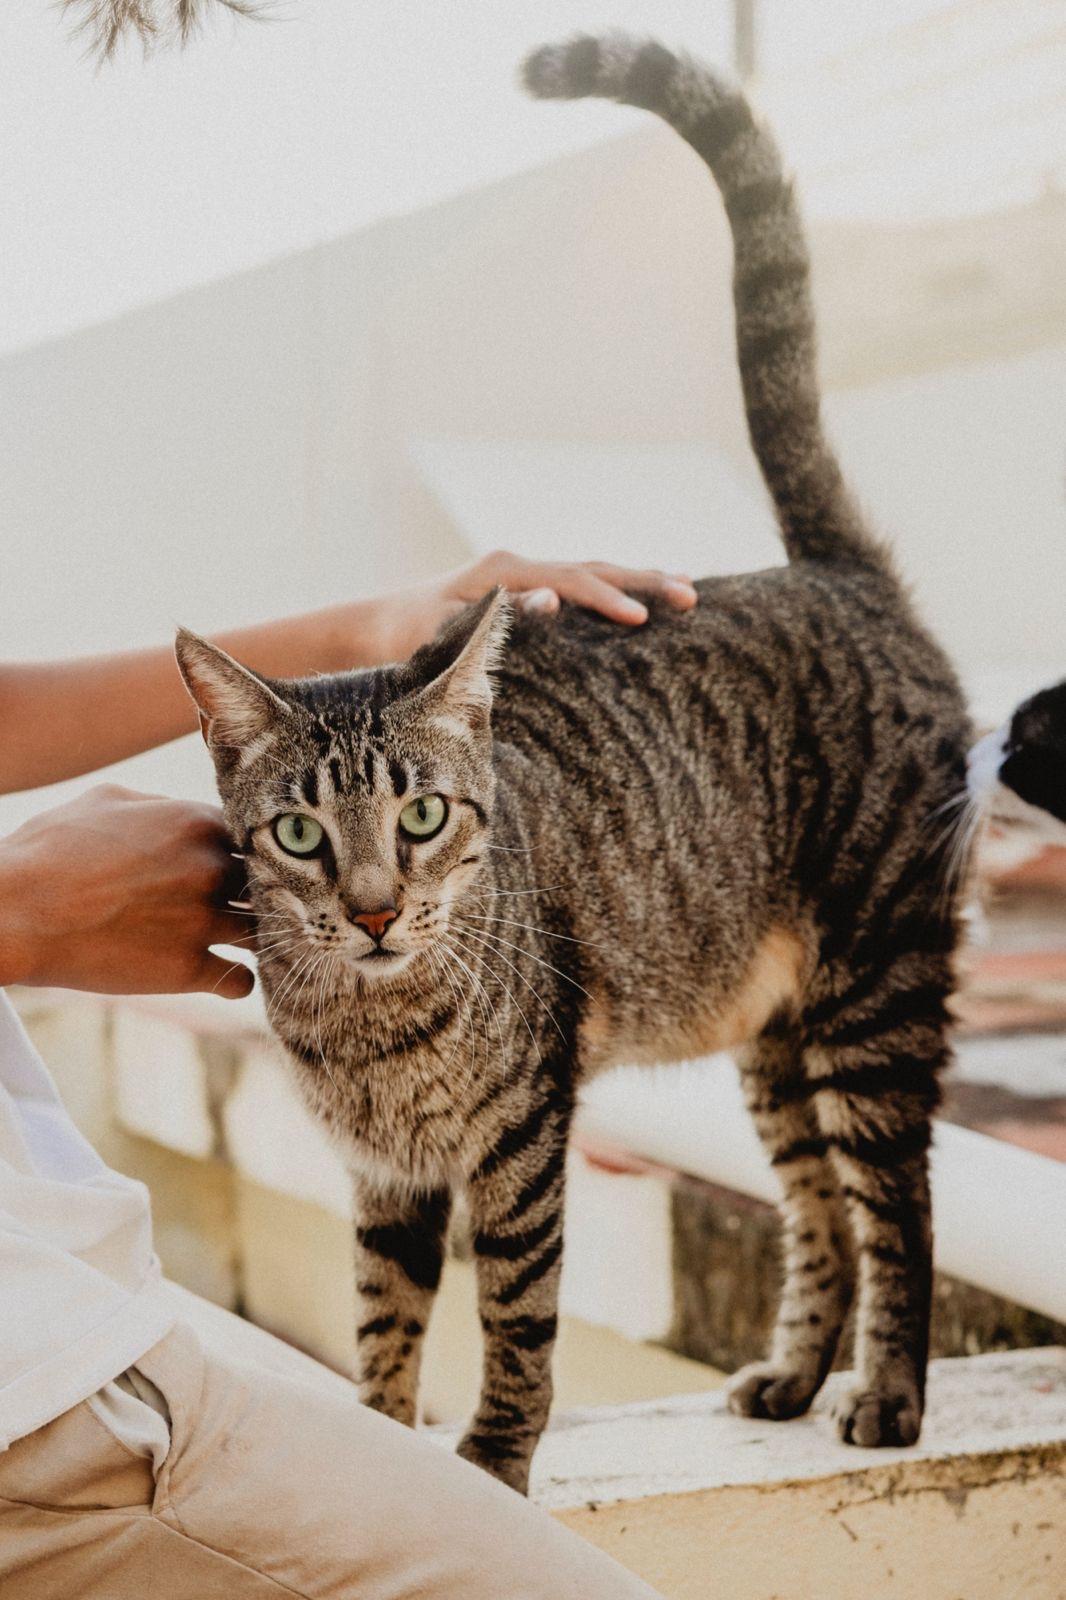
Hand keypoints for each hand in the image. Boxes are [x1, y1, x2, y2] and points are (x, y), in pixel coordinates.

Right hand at [0, 786, 253, 998]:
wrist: (15, 912)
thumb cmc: (50, 851)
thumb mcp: (105, 802)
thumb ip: (158, 805)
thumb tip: (180, 812)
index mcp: (196, 823)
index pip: (253, 836)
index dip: (247, 852)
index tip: (240, 864)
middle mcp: (211, 870)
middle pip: (265, 883)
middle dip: (260, 893)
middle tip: (253, 904)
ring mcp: (202, 921)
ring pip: (263, 931)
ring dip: (258, 937)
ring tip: (248, 941)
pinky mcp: (187, 969)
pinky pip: (241, 980)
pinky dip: (241, 980)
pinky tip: (231, 976)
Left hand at [366, 550, 698, 661]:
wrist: (377, 627)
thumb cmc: (404, 640)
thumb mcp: (441, 634)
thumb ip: (494, 619)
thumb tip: (552, 601)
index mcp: (504, 572)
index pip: (571, 581)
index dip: (608, 599)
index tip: (642, 618)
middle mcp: (519, 566)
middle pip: (594, 567)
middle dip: (644, 580)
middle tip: (691, 596)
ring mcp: (525, 577)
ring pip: (594, 572)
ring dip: (639, 580)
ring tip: (685, 590)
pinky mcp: (527, 594)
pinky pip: (582, 587)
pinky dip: (617, 591)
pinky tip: (645, 603)